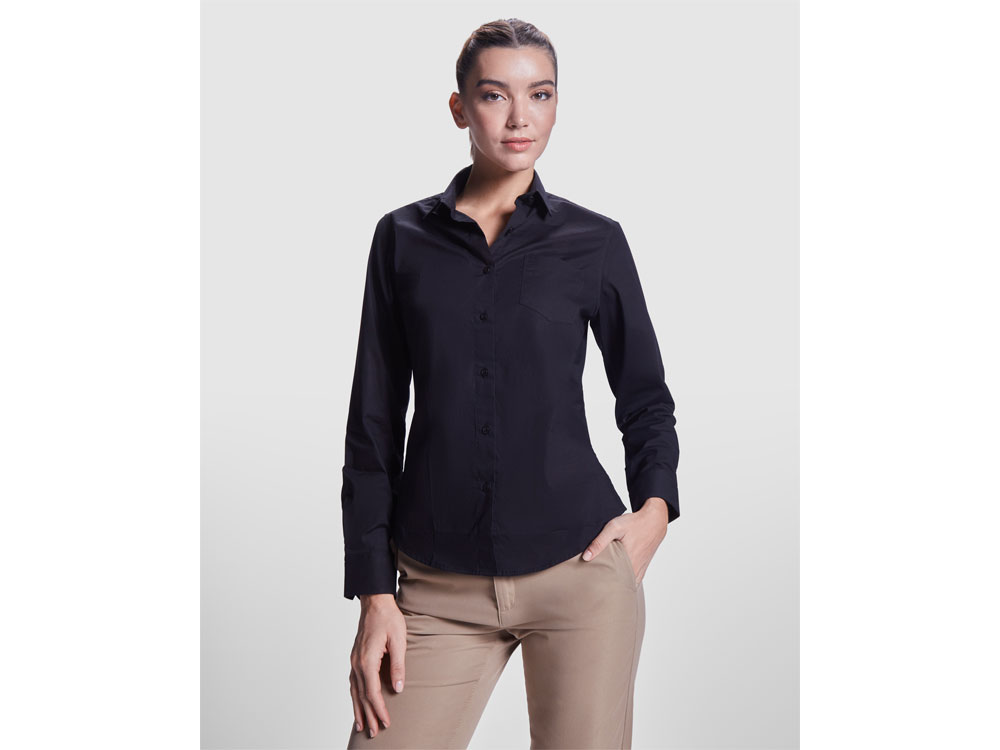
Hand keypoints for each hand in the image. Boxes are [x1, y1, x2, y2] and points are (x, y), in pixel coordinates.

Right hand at [349, 593, 405, 738]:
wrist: (375, 602)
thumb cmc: (388, 618)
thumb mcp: (398, 641)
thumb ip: (398, 666)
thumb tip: (398, 689)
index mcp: (367, 661)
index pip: (373, 693)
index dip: (379, 710)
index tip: (386, 723)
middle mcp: (357, 663)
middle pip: (361, 696)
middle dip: (368, 715)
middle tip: (374, 733)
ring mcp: (354, 661)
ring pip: (354, 691)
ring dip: (358, 709)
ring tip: (361, 726)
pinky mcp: (355, 658)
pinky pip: (353, 683)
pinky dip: (354, 696)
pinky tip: (357, 703)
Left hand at [581, 497, 669, 585]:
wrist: (654, 521)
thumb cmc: (635, 523)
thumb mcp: (614, 527)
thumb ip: (600, 542)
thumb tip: (586, 557)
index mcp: (627, 562)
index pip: (610, 581)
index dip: (598, 583)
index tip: (589, 582)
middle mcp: (635, 569)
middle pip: (617, 585)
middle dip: (605, 585)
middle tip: (594, 583)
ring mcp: (640, 570)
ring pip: (626, 584)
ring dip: (616, 584)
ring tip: (603, 582)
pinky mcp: (642, 568)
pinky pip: (633, 581)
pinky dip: (624, 581)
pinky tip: (616, 578)